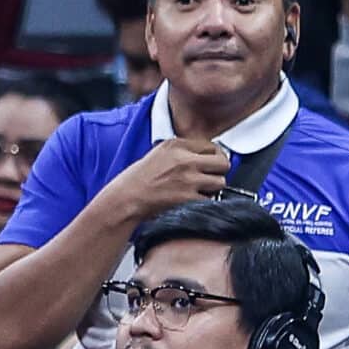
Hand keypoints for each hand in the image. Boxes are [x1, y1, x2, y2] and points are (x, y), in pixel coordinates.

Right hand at [105, 136, 228, 223]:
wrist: (125, 199)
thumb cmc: (137, 180)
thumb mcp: (158, 154)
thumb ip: (181, 152)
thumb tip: (205, 156)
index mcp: (176, 146)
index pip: (212, 147)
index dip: (213, 157)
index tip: (209, 163)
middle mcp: (185, 160)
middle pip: (223, 163)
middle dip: (219, 171)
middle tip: (210, 177)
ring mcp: (188, 179)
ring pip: (220, 182)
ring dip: (212, 188)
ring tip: (199, 190)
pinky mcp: (188, 198)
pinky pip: (210, 199)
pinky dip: (204, 202)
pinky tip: (192, 201)